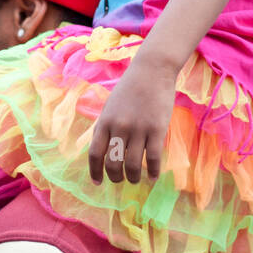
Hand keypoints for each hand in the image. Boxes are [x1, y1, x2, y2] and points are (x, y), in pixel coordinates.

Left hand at [88, 56, 176, 183]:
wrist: (152, 70)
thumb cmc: (130, 87)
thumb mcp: (111, 106)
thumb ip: (106, 127)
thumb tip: (103, 151)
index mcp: (104, 121)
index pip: (95, 154)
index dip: (95, 172)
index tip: (98, 183)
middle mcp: (119, 127)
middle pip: (113, 163)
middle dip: (115, 177)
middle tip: (120, 180)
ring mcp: (138, 129)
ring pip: (133, 165)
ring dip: (133, 177)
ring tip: (135, 180)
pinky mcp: (157, 129)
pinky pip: (153, 158)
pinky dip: (152, 172)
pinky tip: (152, 177)